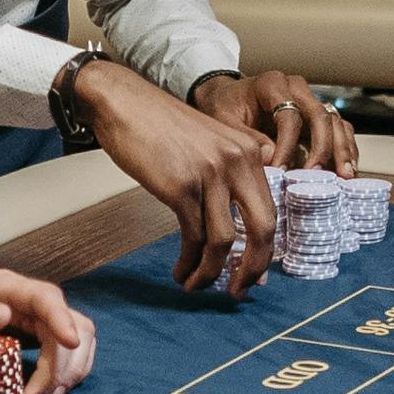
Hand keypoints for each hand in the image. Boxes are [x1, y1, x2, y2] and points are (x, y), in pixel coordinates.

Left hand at [0, 260, 103, 393]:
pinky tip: (48, 393)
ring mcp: (43, 314)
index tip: (71, 342)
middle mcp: (31, 298)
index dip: (62, 319)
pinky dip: (69, 373)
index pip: (45, 298)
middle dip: (59, 366)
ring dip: (68, 373)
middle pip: (69, 325)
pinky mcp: (48, 331)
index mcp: (5, 288)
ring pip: (82, 339)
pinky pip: (75, 350)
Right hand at [75, 62, 278, 297]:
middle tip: (240, 291)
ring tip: (196, 285)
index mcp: (250, 152)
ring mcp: (211, 174)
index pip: (270, 209)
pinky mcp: (182, 186)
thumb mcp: (208, 142)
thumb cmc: (160, 126)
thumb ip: (229, 174)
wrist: (124, 103)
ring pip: (224, 240)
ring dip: (211, 272)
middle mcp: (238, 162)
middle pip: (262, 228)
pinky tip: (180, 272)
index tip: (254, 272)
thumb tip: (239, 226)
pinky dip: (189, 262)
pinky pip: (193, 237)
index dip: (264, 249)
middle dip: (253, 268)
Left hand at [199, 68, 356, 176]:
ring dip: (342, 150)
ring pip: (336, 122)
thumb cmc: (225, 106)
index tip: (280, 171)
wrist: (227, 97)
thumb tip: (272, 157)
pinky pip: (339, 129)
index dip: (287, 146)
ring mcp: (310, 101)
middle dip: (323, 148)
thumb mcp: (224, 119)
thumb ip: (246, 137)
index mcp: (273, 84)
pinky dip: (345, 149)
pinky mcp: (316, 116)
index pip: (289, 116)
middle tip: (319, 174)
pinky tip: (346, 170)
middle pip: (321, 116)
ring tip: (344, 175)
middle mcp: (297, 89)